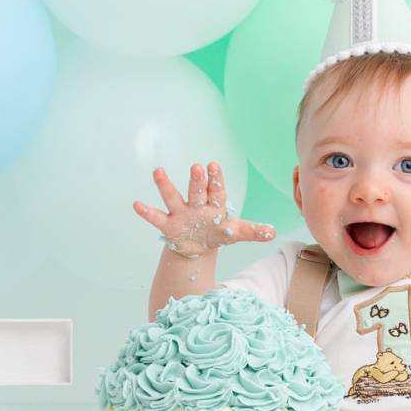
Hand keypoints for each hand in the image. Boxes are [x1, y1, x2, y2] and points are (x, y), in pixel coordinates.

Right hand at [132, 160, 275, 258]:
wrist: (197, 246)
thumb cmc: (216, 232)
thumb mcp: (234, 232)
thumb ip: (252, 230)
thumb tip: (274, 231)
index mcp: (214, 205)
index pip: (216, 191)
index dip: (215, 179)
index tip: (213, 165)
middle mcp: (196, 205)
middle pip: (196, 191)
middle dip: (197, 180)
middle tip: (197, 166)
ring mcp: (180, 213)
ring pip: (173, 197)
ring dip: (165, 185)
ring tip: (157, 171)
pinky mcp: (168, 225)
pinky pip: (156, 217)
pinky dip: (146, 212)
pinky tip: (137, 204)